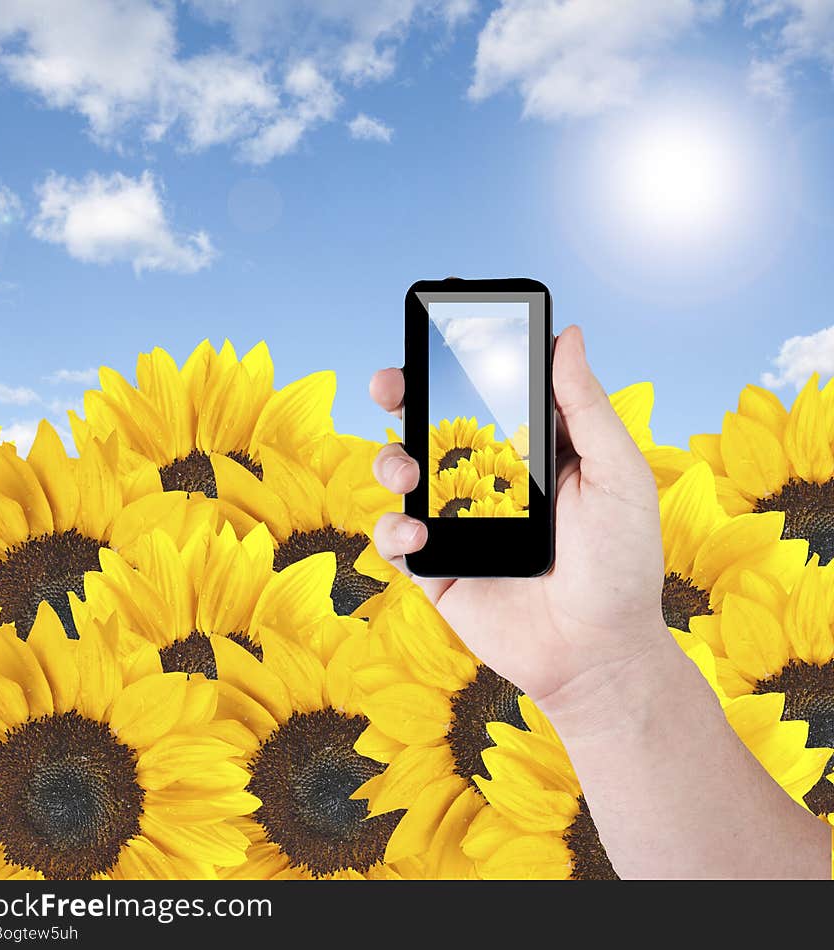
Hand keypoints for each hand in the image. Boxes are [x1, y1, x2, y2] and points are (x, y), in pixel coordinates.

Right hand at [371, 325, 667, 711]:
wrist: (599, 654)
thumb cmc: (621, 564)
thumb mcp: (618, 475)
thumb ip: (587, 407)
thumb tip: (568, 334)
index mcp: (530, 450)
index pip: (486, 393)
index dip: (457, 361)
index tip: (435, 329)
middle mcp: (488, 479)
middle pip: (432, 425)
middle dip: (403, 397)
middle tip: (391, 384)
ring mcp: (458, 522)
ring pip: (403, 475)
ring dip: (389, 460)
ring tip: (406, 470)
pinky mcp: (437, 568)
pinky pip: (395, 540)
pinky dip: (392, 533)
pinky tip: (418, 538)